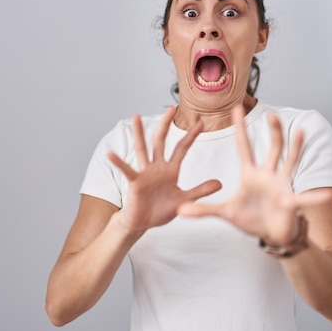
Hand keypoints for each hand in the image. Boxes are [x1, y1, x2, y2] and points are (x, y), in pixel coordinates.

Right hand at [107, 106, 221, 233]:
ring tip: (136, 116)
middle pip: (161, 141)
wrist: (144, 223)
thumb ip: (200, 191)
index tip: (201, 122)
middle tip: (171, 107)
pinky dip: (118, 162)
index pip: (182, 148)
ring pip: (142, 149)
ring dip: (139, 133)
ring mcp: (145, 173)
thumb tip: (220, 184)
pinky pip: (126, 170)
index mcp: (170, 170)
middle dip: (166, 124)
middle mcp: (157, 167)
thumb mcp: (184, 200)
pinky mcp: (135, 182)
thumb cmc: (160, 210)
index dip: (191, 136)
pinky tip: (111, 154)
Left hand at [178, 106, 330, 244]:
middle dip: (273, 133)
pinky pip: (303, 199)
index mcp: (251, 173)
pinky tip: (328, 195)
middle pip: (272, 149)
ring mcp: (282, 185)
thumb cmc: (251, 218)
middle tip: (273, 114)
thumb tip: (180, 212)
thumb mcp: (226, 212)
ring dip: (295, 149)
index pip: (244, 146)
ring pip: (289, 163)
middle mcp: (268, 174)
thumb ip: (205, 210)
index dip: (240, 128)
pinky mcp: (290, 202)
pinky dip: (314, 198)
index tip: (235, 107)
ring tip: (301, 132)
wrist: (270, 234)